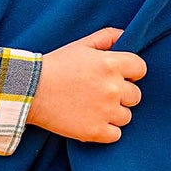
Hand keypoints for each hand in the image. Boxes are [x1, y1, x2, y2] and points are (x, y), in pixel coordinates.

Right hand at [30, 28, 144, 142]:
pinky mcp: (95, 131)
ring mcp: (105, 111)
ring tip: (94, 107)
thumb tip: (126, 36)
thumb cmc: (55, 65)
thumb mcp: (81, 44)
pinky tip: (92, 121)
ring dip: (114, 113)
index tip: (118, 75)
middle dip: (122, 94)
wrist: (29, 91)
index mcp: (111, 64)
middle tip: (101, 92)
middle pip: (135, 95)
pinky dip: (106, 130)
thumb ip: (107, 37)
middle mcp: (112, 88)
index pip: (141, 69)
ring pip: (126, 116)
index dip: (131, 72)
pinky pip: (116, 134)